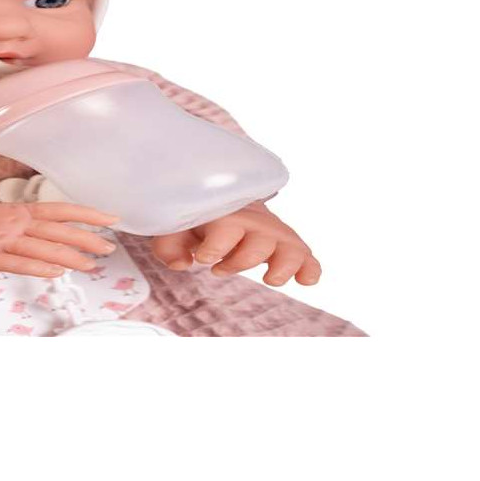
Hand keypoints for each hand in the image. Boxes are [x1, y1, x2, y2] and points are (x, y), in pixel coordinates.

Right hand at [0, 202, 120, 279]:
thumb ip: (13, 229)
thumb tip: (37, 240)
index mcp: (11, 211)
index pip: (56, 210)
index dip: (85, 213)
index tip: (110, 218)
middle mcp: (7, 220)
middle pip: (55, 228)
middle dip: (86, 237)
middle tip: (110, 246)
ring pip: (40, 246)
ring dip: (68, 255)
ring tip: (91, 264)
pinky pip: (13, 262)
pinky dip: (36, 267)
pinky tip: (55, 273)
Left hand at [150, 202, 320, 286]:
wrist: (227, 200)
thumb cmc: (200, 216)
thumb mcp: (176, 225)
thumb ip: (169, 243)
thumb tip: (183, 264)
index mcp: (226, 212)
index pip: (227, 228)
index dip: (216, 248)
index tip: (203, 258)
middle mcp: (254, 221)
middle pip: (259, 242)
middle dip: (240, 262)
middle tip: (220, 269)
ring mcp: (274, 232)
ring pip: (290, 247)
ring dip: (284, 267)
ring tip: (269, 279)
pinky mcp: (287, 245)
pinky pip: (306, 255)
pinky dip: (310, 268)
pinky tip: (305, 280)